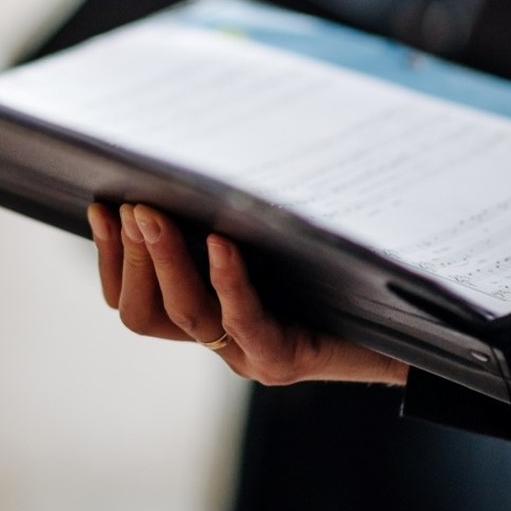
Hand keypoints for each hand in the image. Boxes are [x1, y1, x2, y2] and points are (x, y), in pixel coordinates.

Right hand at [87, 203, 408, 385]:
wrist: (412, 328)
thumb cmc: (339, 270)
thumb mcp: (272, 236)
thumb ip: (224, 213)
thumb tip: (181, 150)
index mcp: (202, 314)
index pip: (130, 299)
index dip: (109, 256)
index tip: (98, 206)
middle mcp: (217, 340)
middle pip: (143, 312)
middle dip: (131, 254)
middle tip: (134, 205)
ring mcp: (246, 354)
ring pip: (184, 316)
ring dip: (164, 260)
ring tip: (156, 215)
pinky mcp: (283, 360)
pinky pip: (242, 321)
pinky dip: (227, 279)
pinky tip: (222, 242)